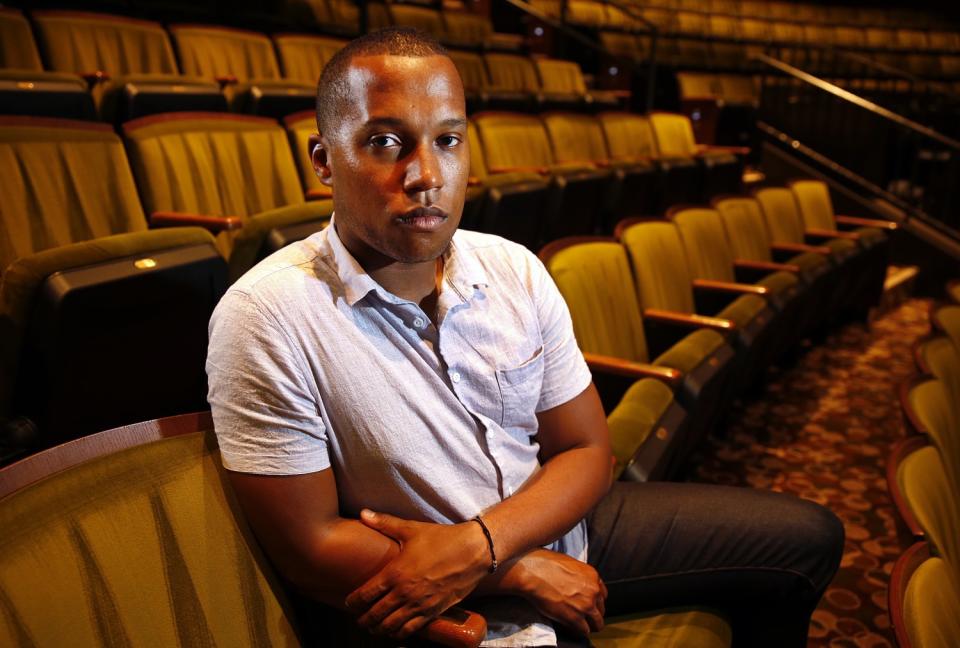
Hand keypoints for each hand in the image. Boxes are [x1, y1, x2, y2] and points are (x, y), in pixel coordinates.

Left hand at [345, 509, 490, 638]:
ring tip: (374, 627)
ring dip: (379, 629)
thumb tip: (362, 512)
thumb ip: (384, 523)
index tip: (348, 604)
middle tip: (358, 619)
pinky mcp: (434, 612)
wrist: (473, 551)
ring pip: (391, 627)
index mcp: (395, 573)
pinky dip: (399, 634)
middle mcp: (405, 593)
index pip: (365, 595)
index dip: (353, 603)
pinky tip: (395, 631)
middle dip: (363, 620)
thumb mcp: (411, 528)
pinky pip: (411, 630)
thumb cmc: (442, 538)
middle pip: (375, 615)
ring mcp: (419, 605)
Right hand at [513, 549, 606, 635]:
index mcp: (592, 576)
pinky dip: (579, 632)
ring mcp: (585, 605)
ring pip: (597, 624)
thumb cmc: (545, 564)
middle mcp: (593, 591)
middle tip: (585, 617)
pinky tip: (572, 629)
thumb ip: (579, 576)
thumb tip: (576, 584)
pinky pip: (584, 631)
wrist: (534, 573)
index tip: (590, 605)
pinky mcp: (575, 618)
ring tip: (582, 627)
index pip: (602, 595)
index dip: (595, 601)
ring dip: (590, 626)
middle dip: (593, 614)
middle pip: (601, 610)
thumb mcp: (569, 563)